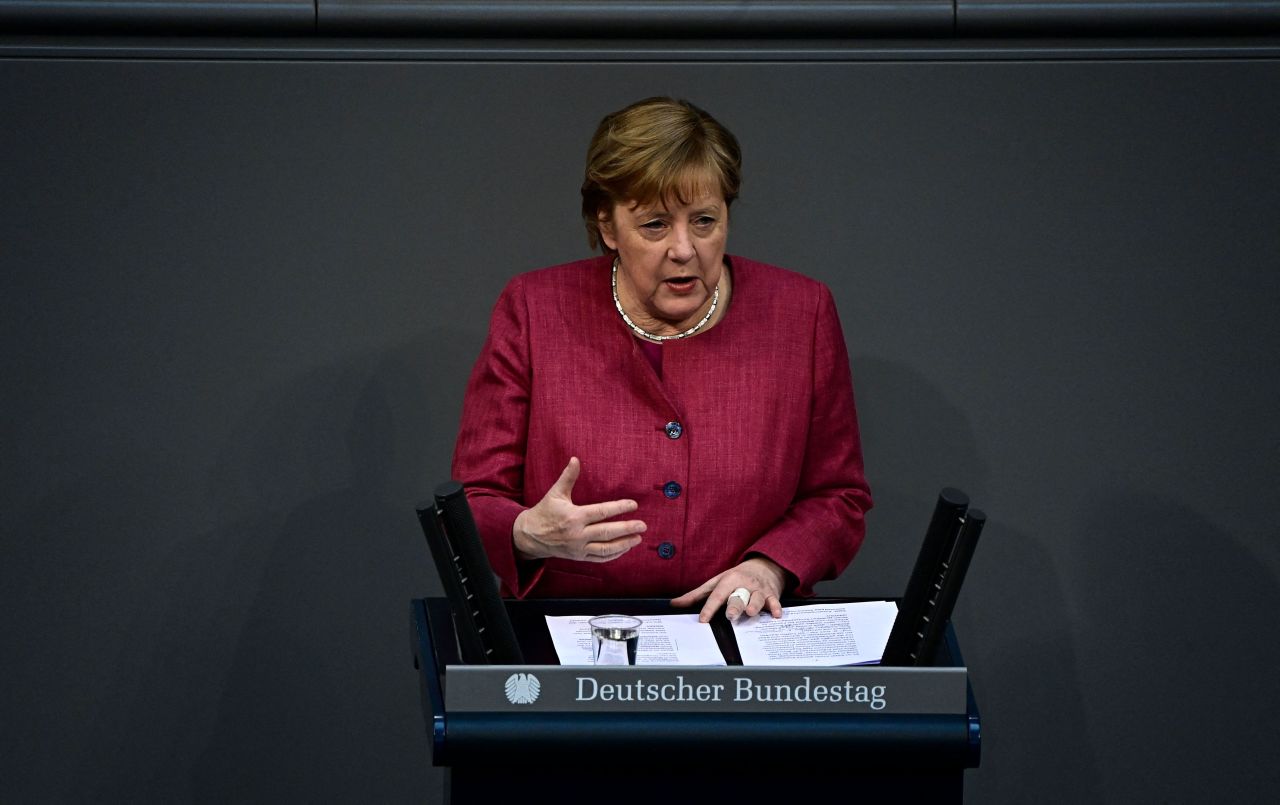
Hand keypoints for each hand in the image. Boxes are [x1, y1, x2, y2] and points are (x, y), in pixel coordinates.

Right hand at [513, 457, 645, 561]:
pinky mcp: (578, 557)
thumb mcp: (555, 493)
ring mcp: (578, 548)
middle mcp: (577, 534)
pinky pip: (599, 558)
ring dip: (624, 544)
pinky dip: (613, 555)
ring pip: (605, 548)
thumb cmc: (544, 512)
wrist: (529, 536)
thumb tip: (575, 459)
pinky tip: (624, 548)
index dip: (618, 508)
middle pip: (607, 532)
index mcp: (573, 517)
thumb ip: (568, 477)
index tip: (633, 505)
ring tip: (638, 538)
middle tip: (643, 525)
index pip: (601, 512)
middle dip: (626, 529)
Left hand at [670, 556, 786, 622]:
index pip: (717, 595)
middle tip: (730, 615)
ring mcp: (759, 590)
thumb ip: (696, 595)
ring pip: (757, 598)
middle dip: (734, 606)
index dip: (710, 608)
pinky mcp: (772, 594)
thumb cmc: (736, 577)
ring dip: (754, 605)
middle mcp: (744, 585)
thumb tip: (675, 604)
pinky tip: (776, 614)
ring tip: (751, 612)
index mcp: (728, 581)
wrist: (764, 565)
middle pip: (738, 596)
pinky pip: (775, 601)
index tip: (703, 620)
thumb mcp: (716, 582)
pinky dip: (776, 608)